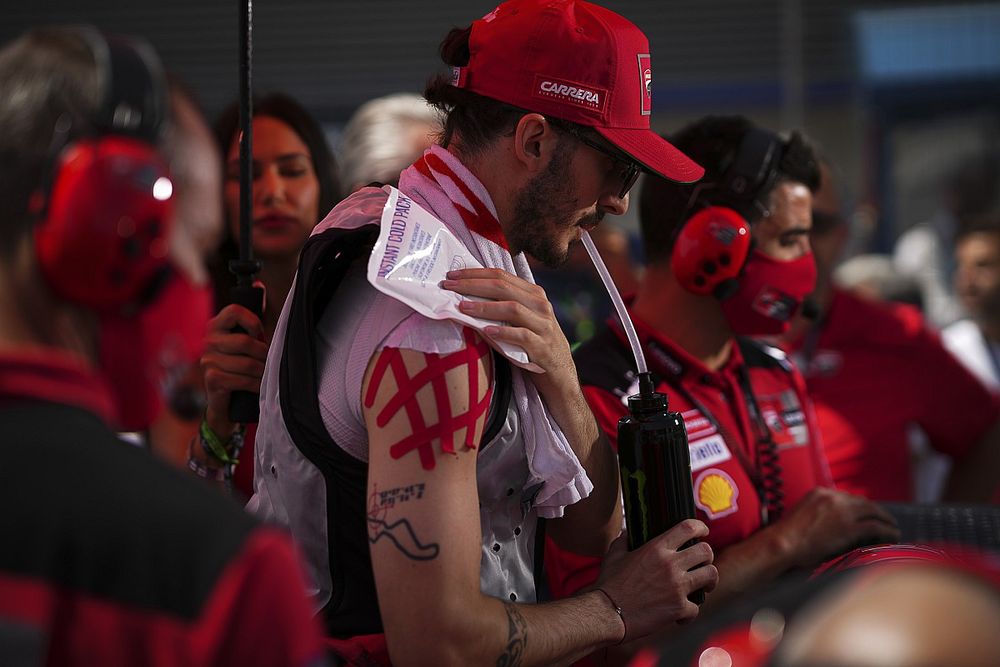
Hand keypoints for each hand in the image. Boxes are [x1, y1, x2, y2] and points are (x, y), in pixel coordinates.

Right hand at [200, 304, 268, 436]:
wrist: (225, 402)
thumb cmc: (240, 367)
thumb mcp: (247, 341)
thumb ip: (252, 318)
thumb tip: (258, 284)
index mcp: (217, 325)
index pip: (234, 310)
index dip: (252, 321)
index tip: (261, 334)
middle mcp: (209, 340)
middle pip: (245, 342)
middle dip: (263, 354)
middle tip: (269, 362)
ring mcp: (207, 360)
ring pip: (246, 363)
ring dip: (262, 372)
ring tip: (267, 376)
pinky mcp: (211, 379)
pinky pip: (240, 379)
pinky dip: (254, 385)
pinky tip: (258, 387)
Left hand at [442, 267, 573, 391]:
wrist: (559, 373)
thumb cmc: (532, 345)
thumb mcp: (520, 320)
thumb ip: (500, 306)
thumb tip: (463, 298)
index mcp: (533, 294)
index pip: (501, 275)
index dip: (475, 273)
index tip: (452, 276)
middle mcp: (540, 305)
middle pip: (503, 287)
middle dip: (473, 285)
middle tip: (449, 287)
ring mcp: (543, 325)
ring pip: (512, 308)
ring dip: (485, 307)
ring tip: (463, 307)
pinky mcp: (543, 347)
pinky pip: (522, 336)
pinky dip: (504, 332)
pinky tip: (487, 331)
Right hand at [595, 519, 717, 639]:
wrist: (607, 613)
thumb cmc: (609, 584)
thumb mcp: (614, 554)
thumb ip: (625, 540)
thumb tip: (628, 533)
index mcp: (656, 548)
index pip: (688, 528)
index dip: (700, 527)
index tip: (703, 531)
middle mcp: (671, 564)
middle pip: (705, 551)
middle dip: (707, 557)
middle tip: (702, 563)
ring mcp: (677, 587)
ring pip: (711, 575)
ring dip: (709, 581)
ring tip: (703, 586)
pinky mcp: (679, 608)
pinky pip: (696, 608)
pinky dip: (690, 612)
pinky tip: (681, 615)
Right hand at [776, 487, 900, 568]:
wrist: (782, 544)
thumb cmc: (786, 538)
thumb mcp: (802, 517)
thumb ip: (819, 516)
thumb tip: (832, 527)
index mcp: (819, 493)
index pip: (847, 497)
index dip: (861, 508)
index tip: (868, 515)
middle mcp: (832, 497)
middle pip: (863, 502)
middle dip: (877, 512)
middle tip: (887, 521)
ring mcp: (842, 511)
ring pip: (873, 512)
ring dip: (886, 521)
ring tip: (894, 529)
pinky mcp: (849, 527)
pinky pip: (875, 527)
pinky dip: (887, 532)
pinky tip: (893, 537)